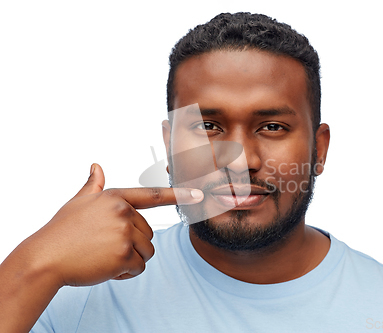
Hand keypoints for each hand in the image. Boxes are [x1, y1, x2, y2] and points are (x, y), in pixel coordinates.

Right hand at [24, 163, 202, 286]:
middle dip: (132, 244)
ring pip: (147, 251)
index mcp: (116, 198)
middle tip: (104, 247)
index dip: (179, 195)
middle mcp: (124, 213)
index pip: (154, 195)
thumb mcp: (78, 203)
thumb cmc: (62, 230)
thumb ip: (94, 186)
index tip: (199, 195)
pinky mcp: (123, 255)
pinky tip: (105, 267)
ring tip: (105, 256)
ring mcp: (124, 233)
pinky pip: (138, 267)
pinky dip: (125, 272)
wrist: (45, 258)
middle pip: (149, 234)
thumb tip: (96, 166)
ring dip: (131, 259)